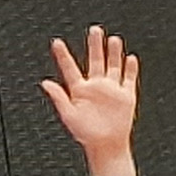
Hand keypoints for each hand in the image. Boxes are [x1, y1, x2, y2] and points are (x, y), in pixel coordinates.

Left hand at [41, 26, 141, 175]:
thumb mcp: (67, 114)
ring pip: (113, 66)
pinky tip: (130, 58)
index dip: (63, 55)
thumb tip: (44, 83)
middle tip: (94, 30)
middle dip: (95, 45)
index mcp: (78, 90)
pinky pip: (129, 79)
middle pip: (95, 61)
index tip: (56, 42)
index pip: (69, 68)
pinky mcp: (125, 95)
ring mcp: (111, 89)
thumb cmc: (85, 133)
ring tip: (112, 39)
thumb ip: (57, 97)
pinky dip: (130, 68)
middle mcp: (95, 86)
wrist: (106, 145)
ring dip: (113, 53)